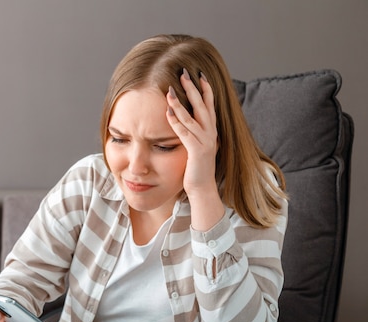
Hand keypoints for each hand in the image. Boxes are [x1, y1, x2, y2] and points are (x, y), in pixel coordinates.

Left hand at [165, 69, 218, 198]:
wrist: (203, 189)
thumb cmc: (196, 169)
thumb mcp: (196, 147)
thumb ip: (194, 133)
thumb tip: (187, 122)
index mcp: (211, 131)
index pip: (209, 106)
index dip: (205, 90)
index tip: (199, 75)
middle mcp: (211, 134)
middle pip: (203, 106)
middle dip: (193, 88)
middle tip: (185, 73)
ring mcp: (205, 142)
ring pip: (192, 118)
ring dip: (180, 103)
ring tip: (170, 90)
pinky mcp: (197, 152)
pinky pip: (185, 134)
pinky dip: (176, 123)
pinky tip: (168, 113)